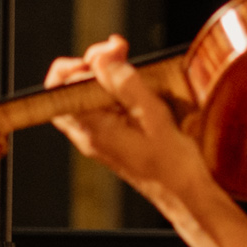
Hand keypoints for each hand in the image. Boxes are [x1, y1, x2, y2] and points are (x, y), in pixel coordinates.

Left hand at [42, 35, 203, 202]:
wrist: (184, 195)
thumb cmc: (173, 164)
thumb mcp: (153, 117)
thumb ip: (125, 85)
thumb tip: (101, 58)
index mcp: (93, 129)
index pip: (63, 85)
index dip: (85, 61)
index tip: (113, 52)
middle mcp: (88, 133)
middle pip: (67, 88)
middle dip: (90, 63)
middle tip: (120, 52)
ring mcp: (96, 136)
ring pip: (83, 96)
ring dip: (104, 75)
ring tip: (128, 63)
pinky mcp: (109, 137)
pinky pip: (99, 106)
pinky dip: (112, 90)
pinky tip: (134, 86)